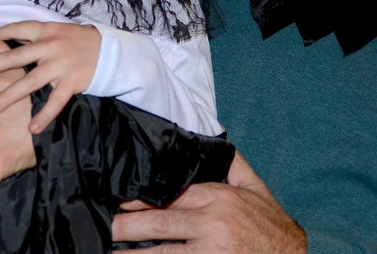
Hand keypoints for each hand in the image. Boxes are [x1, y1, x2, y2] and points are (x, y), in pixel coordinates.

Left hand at [0, 20, 100, 132]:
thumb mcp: (55, 31)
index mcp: (45, 31)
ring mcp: (61, 65)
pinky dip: (44, 116)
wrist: (112, 51)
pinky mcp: (73, 82)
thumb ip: (28, 34)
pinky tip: (32, 128)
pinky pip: (56, 102)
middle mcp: (50, 46)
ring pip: (30, 81)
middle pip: (13, 57)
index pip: (15, 30)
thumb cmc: (78, 42)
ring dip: (9, 95)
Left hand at [111, 152, 305, 252]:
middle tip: (105, 226)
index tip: (120, 202)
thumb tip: (212, 135)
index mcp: (219, 197)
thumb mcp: (255, 187)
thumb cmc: (271, 225)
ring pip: (164, 251)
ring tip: (110, 252)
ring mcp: (211, 250)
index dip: (143, 201)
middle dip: (129, 226)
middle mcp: (213, 223)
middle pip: (162, 223)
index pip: (172, 196)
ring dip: (135, 253)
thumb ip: (231, 162)